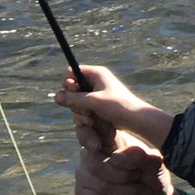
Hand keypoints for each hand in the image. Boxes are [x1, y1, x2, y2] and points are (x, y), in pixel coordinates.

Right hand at [56, 65, 173, 150]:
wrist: (137, 121)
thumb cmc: (118, 107)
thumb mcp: (94, 102)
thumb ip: (74, 99)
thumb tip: (56, 96)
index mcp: (96, 74)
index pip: (72, 72)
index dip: (68, 82)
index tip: (71, 91)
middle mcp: (95, 82)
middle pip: (72, 90)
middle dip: (75, 103)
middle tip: (85, 111)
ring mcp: (96, 95)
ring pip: (77, 103)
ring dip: (80, 113)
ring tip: (91, 120)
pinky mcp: (98, 107)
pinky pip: (84, 111)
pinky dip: (86, 117)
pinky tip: (93, 123)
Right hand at [74, 134, 174, 194]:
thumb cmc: (151, 175)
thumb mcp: (153, 164)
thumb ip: (139, 156)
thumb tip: (115, 158)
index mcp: (106, 136)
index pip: (87, 131)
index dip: (86, 136)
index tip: (96, 146)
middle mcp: (89, 153)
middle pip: (95, 165)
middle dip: (124, 177)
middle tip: (140, 177)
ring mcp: (83, 173)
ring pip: (98, 185)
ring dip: (126, 193)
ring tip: (141, 192)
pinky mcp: (82, 193)